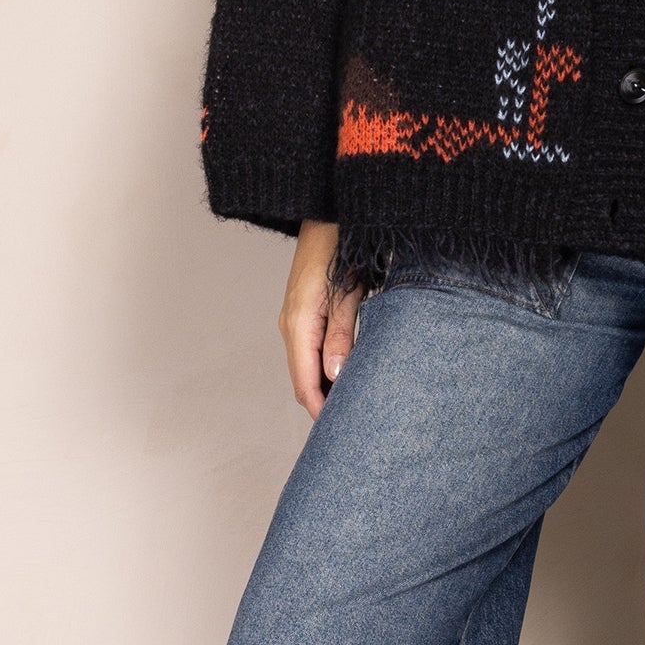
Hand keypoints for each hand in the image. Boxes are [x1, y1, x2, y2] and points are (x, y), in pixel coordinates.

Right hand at [281, 218, 358, 416]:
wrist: (328, 213)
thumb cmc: (342, 248)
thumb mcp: (348, 293)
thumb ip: (341, 336)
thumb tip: (335, 377)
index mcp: (298, 323)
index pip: (304, 383)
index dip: (321, 410)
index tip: (341, 430)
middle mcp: (290, 325)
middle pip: (303, 379)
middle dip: (324, 403)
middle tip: (354, 422)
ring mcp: (293, 319)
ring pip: (306, 366)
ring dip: (325, 385)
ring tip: (354, 403)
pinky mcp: (303, 312)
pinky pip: (309, 350)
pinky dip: (324, 367)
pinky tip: (346, 373)